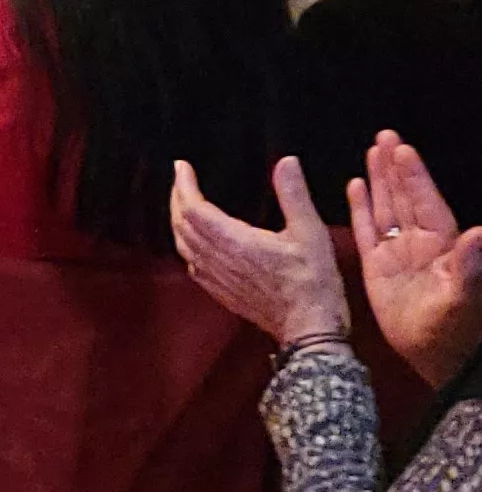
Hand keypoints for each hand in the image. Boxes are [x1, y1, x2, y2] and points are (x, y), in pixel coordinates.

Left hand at [171, 157, 349, 346]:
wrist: (310, 330)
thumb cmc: (314, 282)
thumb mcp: (311, 233)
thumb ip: (294, 195)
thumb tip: (286, 161)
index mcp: (234, 242)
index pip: (193, 207)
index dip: (183, 184)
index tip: (181, 165)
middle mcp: (217, 260)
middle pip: (181, 224)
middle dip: (177, 197)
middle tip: (180, 179)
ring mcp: (216, 278)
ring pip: (182, 244)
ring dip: (177, 220)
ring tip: (182, 203)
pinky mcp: (221, 292)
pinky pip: (191, 263)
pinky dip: (185, 244)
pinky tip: (194, 241)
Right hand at [349, 131, 481, 388]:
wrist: (438, 359)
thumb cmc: (456, 329)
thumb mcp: (464, 296)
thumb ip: (470, 263)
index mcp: (442, 245)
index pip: (425, 202)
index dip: (414, 176)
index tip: (403, 150)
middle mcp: (420, 243)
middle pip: (405, 196)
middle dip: (395, 167)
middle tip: (386, 136)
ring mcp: (398, 254)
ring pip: (386, 207)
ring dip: (379, 180)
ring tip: (372, 151)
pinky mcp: (377, 268)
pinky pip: (366, 230)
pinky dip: (360, 208)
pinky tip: (355, 187)